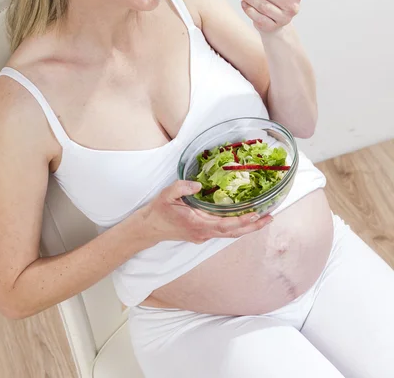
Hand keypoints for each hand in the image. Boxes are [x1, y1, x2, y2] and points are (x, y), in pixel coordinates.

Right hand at [140, 180, 272, 245]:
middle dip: (253, 226)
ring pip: (230, 233)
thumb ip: (181, 188)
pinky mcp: (202, 233)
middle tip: (270, 217)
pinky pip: (224, 231)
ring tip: (264, 217)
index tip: (256, 214)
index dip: (242, 221)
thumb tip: (197, 185)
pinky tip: (245, 217)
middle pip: (233, 232)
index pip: (225, 224)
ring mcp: (203, 235)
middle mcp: (203, 233)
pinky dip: (237, 225)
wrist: (149, 228)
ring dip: (247, 227)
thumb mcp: (166, 195)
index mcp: (197, 224)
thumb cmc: (158, 211)